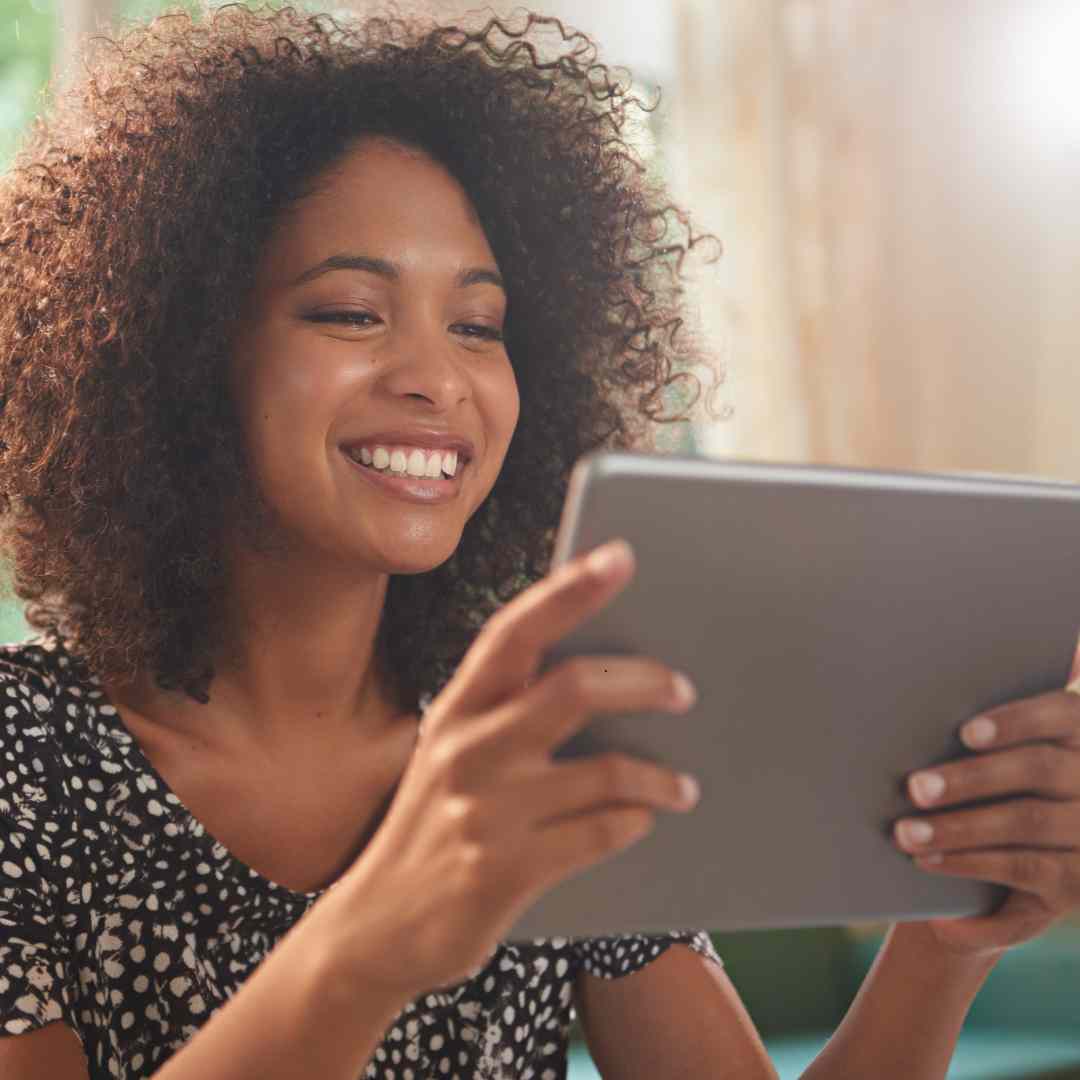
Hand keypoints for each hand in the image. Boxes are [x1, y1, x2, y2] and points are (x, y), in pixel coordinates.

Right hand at [329, 538, 699, 999]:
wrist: (376, 927)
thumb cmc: (431, 825)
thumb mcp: (451, 754)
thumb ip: (507, 712)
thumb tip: (605, 672)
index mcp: (455, 709)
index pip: (516, 631)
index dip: (570, 589)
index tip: (619, 557)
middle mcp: (466, 750)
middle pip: (574, 688)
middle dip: (643, 682)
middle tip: (682, 688)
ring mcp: (484, 812)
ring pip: (605, 770)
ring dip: (659, 775)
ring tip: (681, 784)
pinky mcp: (503, 872)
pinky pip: (600, 833)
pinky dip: (635, 821)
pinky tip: (643, 821)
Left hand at [893, 646, 1079, 956]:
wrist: (1041, 863)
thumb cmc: (1006, 788)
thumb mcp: (1009, 760)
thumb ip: (985, 738)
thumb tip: (919, 716)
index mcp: (1079, 735)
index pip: (1060, 714)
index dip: (1015, 721)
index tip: (965, 733)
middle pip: (1037, 768)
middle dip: (970, 778)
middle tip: (915, 788)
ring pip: (1025, 821)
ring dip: (958, 827)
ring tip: (906, 832)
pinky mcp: (1077, 880)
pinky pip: (1023, 867)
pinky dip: (970, 862)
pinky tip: (929, 858)